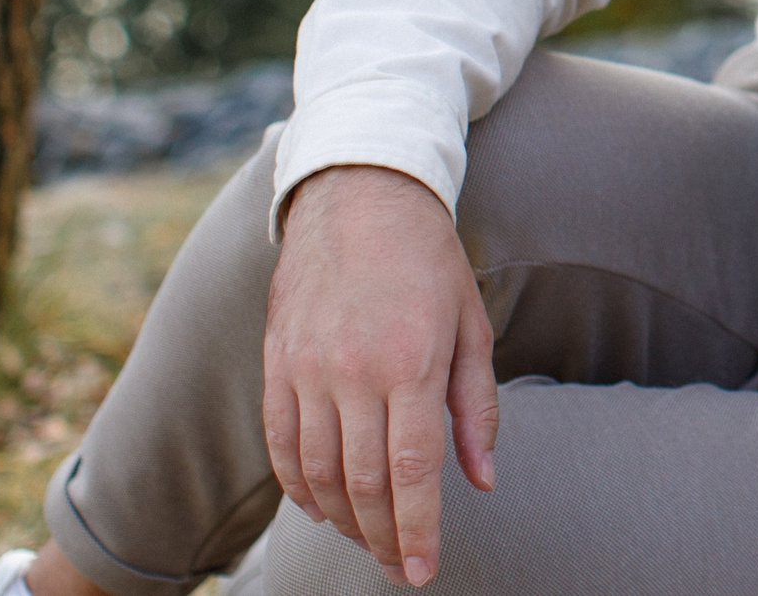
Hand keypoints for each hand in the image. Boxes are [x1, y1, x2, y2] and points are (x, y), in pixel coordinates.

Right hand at [264, 166, 497, 586]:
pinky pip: (281, 444)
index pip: (412, 471)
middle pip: (363, 484)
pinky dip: (300, 487)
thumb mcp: (472, 324)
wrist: (358, 198)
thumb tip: (481, 480)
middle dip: (384, 540)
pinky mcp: (276, 364)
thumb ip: (476, 407)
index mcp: (411, 361)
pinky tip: (322, 508)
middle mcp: (353, 371)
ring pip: (318, 473)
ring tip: (371, 542)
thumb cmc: (428, 261)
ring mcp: (306, 369)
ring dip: (344, 521)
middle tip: (403, 569)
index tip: (425, 570)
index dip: (418, 530)